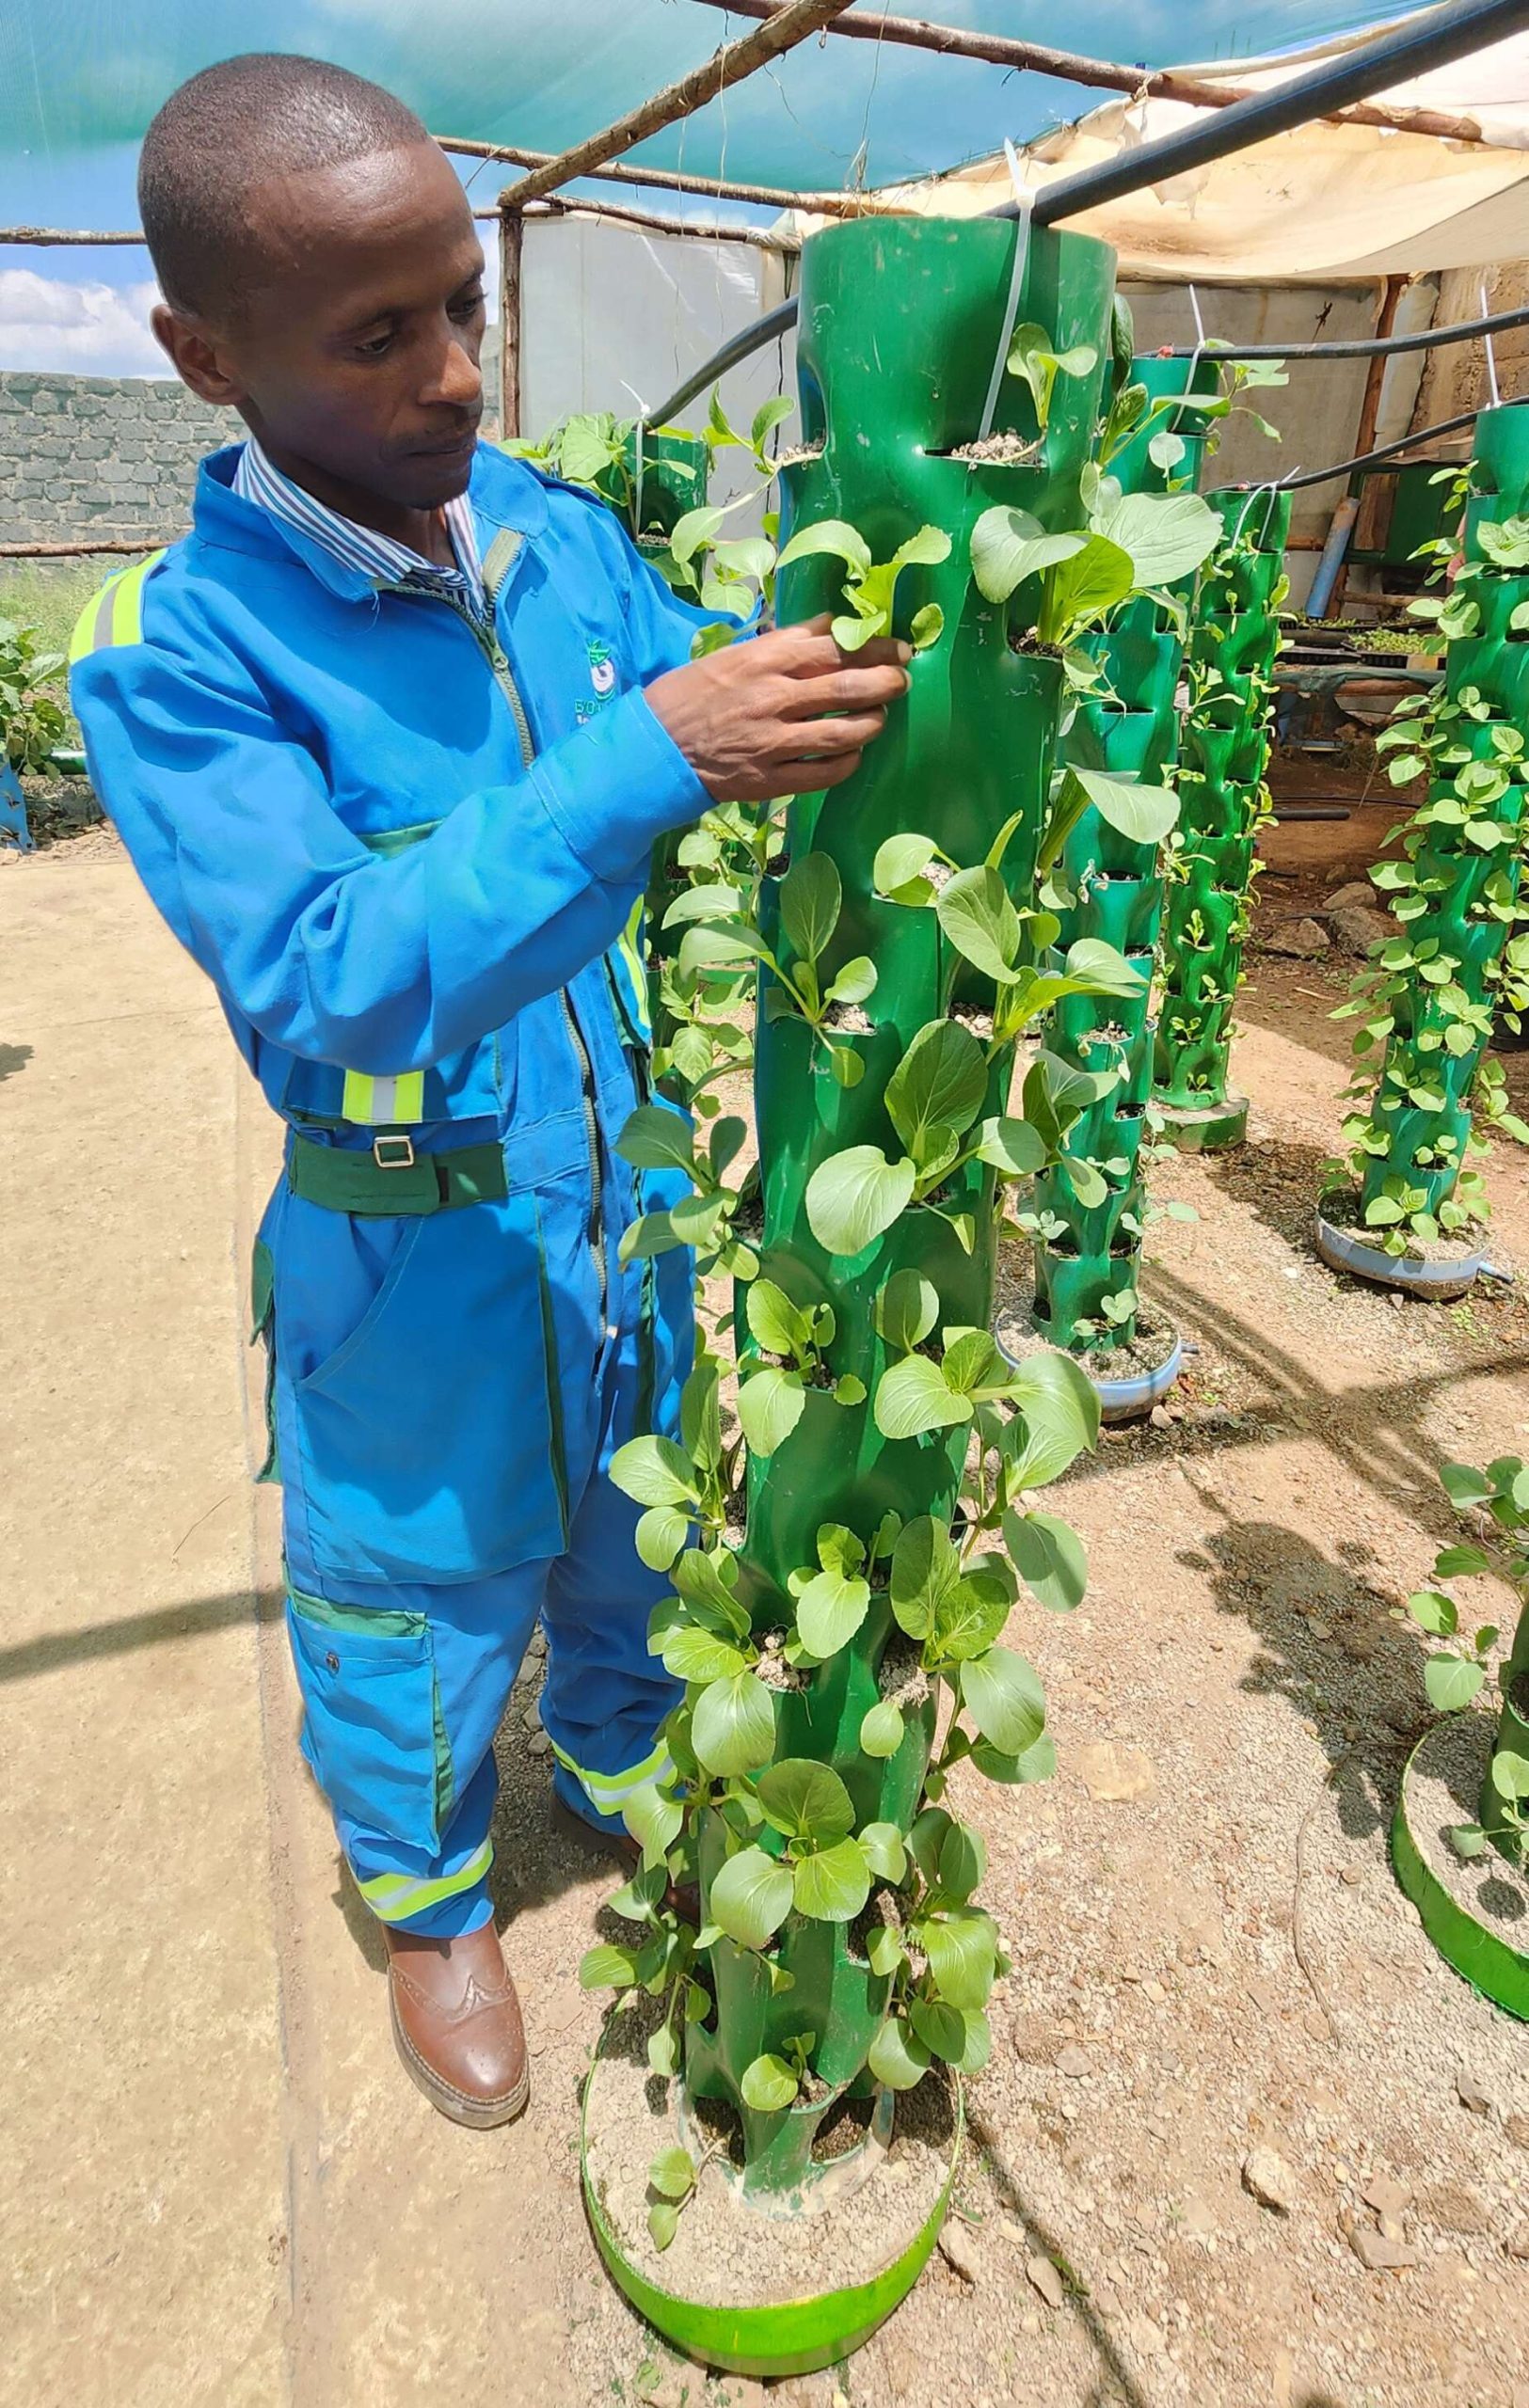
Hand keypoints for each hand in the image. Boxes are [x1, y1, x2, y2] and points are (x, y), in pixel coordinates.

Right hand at [645, 616, 911, 801]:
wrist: (652, 749)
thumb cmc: (689, 696)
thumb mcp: (730, 657)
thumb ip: (781, 644)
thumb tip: (829, 627)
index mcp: (762, 659)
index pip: (832, 646)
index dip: (873, 645)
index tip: (897, 646)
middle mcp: (772, 697)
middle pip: (845, 686)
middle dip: (885, 681)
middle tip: (902, 679)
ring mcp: (772, 741)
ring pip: (842, 732)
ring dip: (871, 722)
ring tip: (881, 717)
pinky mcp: (769, 780)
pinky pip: (823, 773)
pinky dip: (847, 762)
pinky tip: (855, 753)